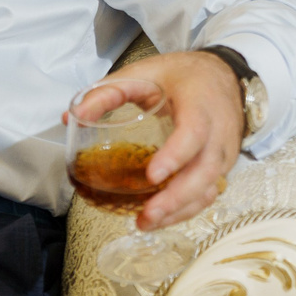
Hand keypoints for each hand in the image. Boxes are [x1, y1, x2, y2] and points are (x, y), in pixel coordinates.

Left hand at [69, 50, 241, 231]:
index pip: (193, 132)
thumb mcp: (142, 73)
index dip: (175, 156)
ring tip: (146, 223)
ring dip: (180, 210)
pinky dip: (186, 208)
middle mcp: (219, 131)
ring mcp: (224, 151)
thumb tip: (70, 116)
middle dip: (176, 198)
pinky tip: (161, 217)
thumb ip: (107, 92)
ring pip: (209, 188)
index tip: (152, 175)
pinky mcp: (222, 165)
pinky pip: (208, 191)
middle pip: (205, 171)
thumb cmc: (180, 75)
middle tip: (146, 215)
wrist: (222, 75)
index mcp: (200, 103)